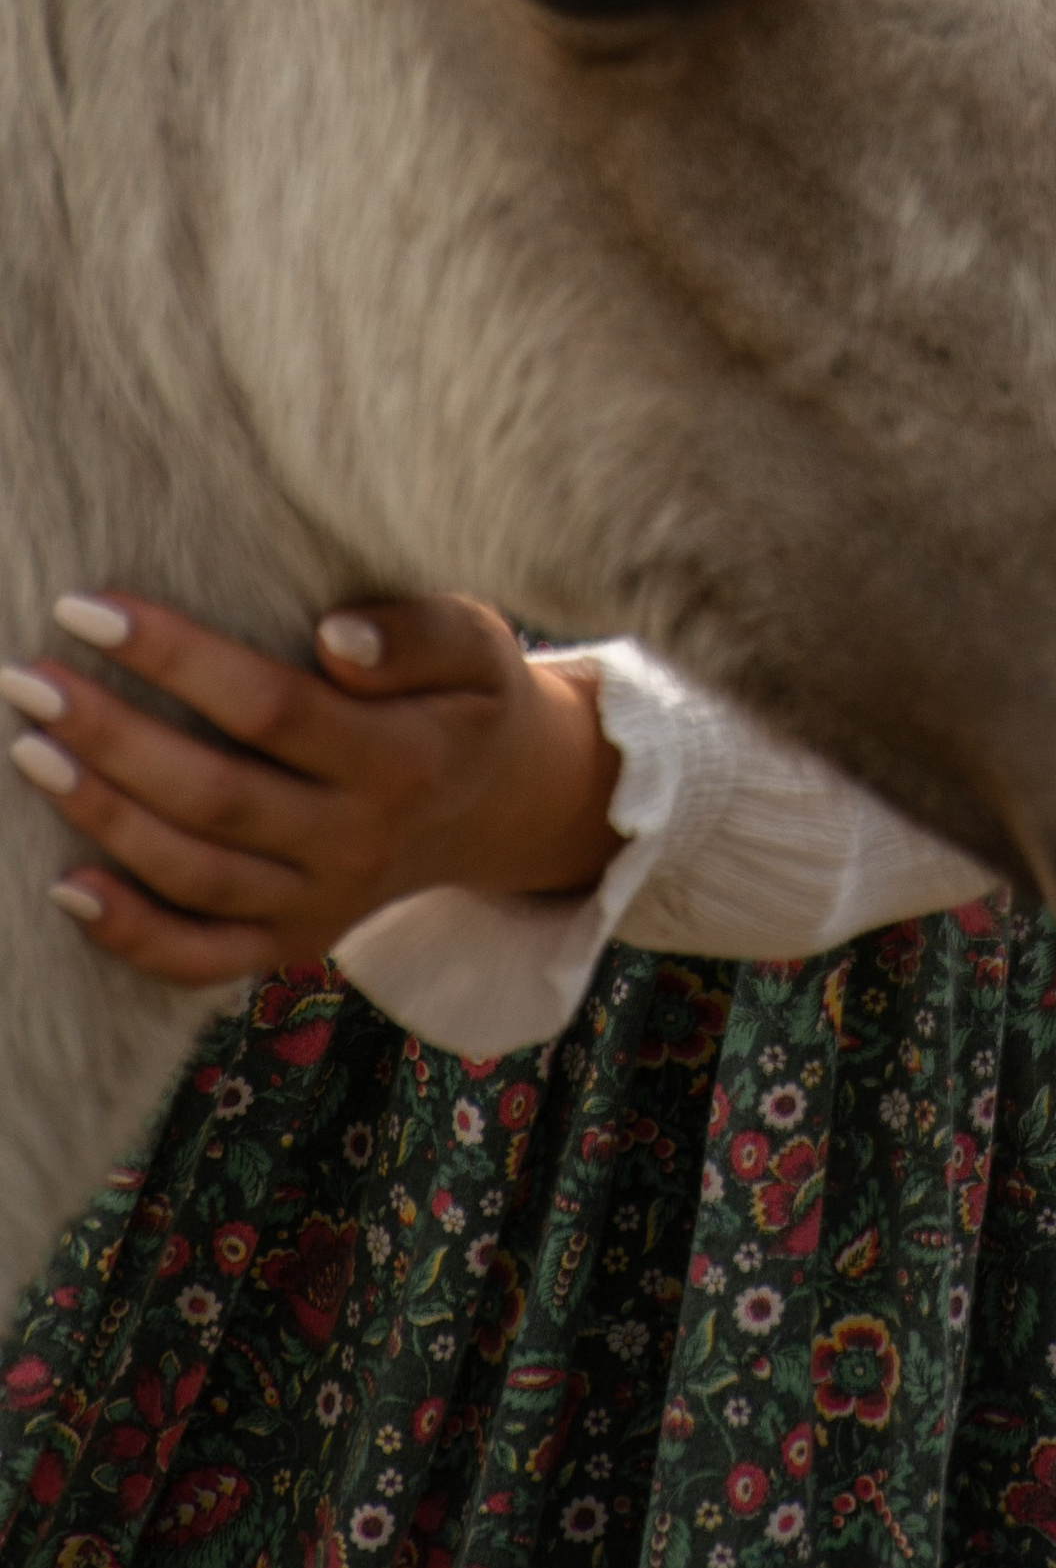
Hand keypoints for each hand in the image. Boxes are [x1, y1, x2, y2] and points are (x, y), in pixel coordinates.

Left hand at [4, 588, 622, 987]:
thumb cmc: (465, 697)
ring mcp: (322, 904)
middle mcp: (359, 843)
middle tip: (29, 676)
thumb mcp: (476, 644)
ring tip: (31, 748)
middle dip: (109, 735)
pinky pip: (199, 957)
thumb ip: (417, 635)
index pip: (272, 708)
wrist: (497, 803)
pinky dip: (129, 933)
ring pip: (194, 873)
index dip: (176, 660)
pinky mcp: (292, 941)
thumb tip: (336, 637)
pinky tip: (66, 882)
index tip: (91, 610)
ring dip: (102, 814)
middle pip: (215, 796)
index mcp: (404, 760)